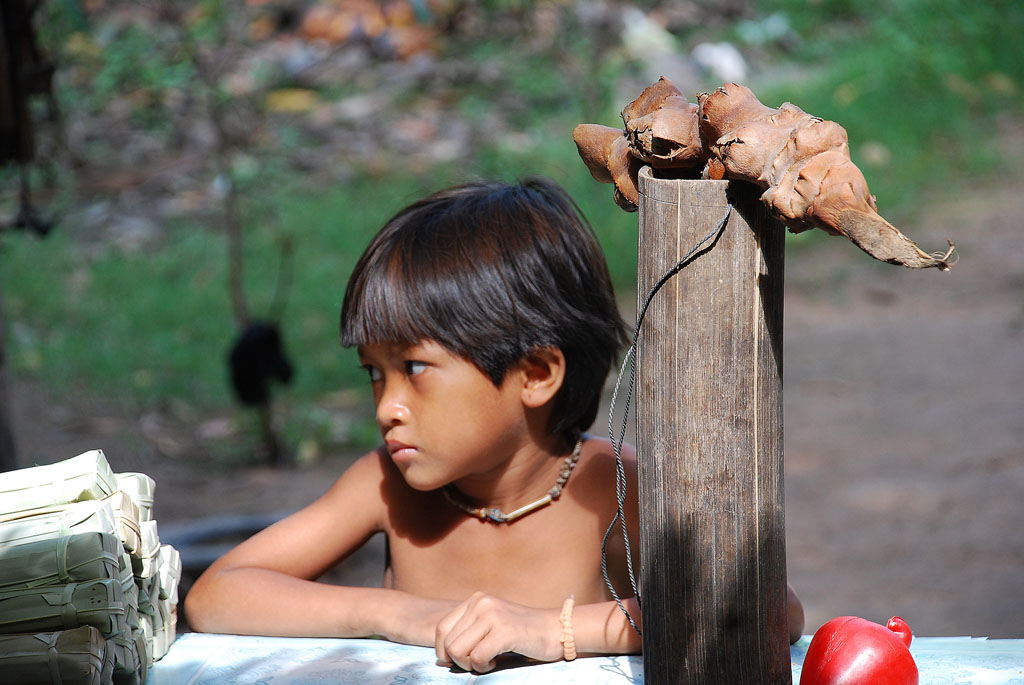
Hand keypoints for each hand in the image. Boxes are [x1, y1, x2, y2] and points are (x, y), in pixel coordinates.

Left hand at [434, 592, 562, 672]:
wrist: (555, 630)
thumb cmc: (521, 633)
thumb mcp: (490, 624)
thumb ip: (468, 633)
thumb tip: (442, 656)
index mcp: (475, 600)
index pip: (441, 629)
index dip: (444, 651)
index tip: (459, 661)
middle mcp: (481, 603)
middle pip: (448, 643)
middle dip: (459, 661)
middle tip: (479, 662)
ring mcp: (492, 615)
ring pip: (458, 651)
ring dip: (471, 664)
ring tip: (488, 661)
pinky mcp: (504, 631)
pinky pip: (477, 657)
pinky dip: (484, 666)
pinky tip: (497, 661)